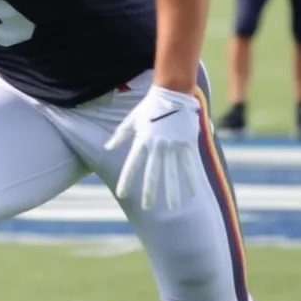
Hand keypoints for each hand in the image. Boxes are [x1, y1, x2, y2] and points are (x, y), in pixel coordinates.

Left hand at [104, 85, 204, 210]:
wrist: (172, 93)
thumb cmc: (149, 106)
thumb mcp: (131, 120)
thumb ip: (119, 135)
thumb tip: (107, 147)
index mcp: (143, 140)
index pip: (132, 164)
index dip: (126, 179)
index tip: (121, 194)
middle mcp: (158, 146)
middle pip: (153, 173)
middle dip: (149, 191)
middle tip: (147, 207)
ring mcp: (174, 146)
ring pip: (173, 173)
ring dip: (172, 191)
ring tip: (172, 207)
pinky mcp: (188, 144)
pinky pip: (190, 166)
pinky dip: (191, 180)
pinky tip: (193, 194)